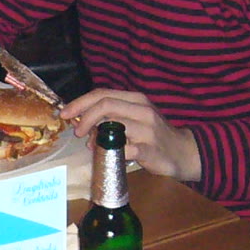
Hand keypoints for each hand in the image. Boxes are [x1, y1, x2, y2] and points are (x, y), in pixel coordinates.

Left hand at [59, 90, 199, 183]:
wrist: (183, 152)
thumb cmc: (154, 134)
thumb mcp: (136, 117)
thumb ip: (113, 115)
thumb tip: (82, 120)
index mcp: (136, 99)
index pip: (103, 94)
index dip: (80, 102)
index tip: (65, 113)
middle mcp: (142, 110)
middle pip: (105, 106)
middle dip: (84, 117)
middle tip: (76, 131)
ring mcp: (147, 130)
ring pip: (113, 126)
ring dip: (95, 136)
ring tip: (90, 144)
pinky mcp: (149, 150)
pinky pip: (123, 149)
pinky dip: (110, 152)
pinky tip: (107, 155)